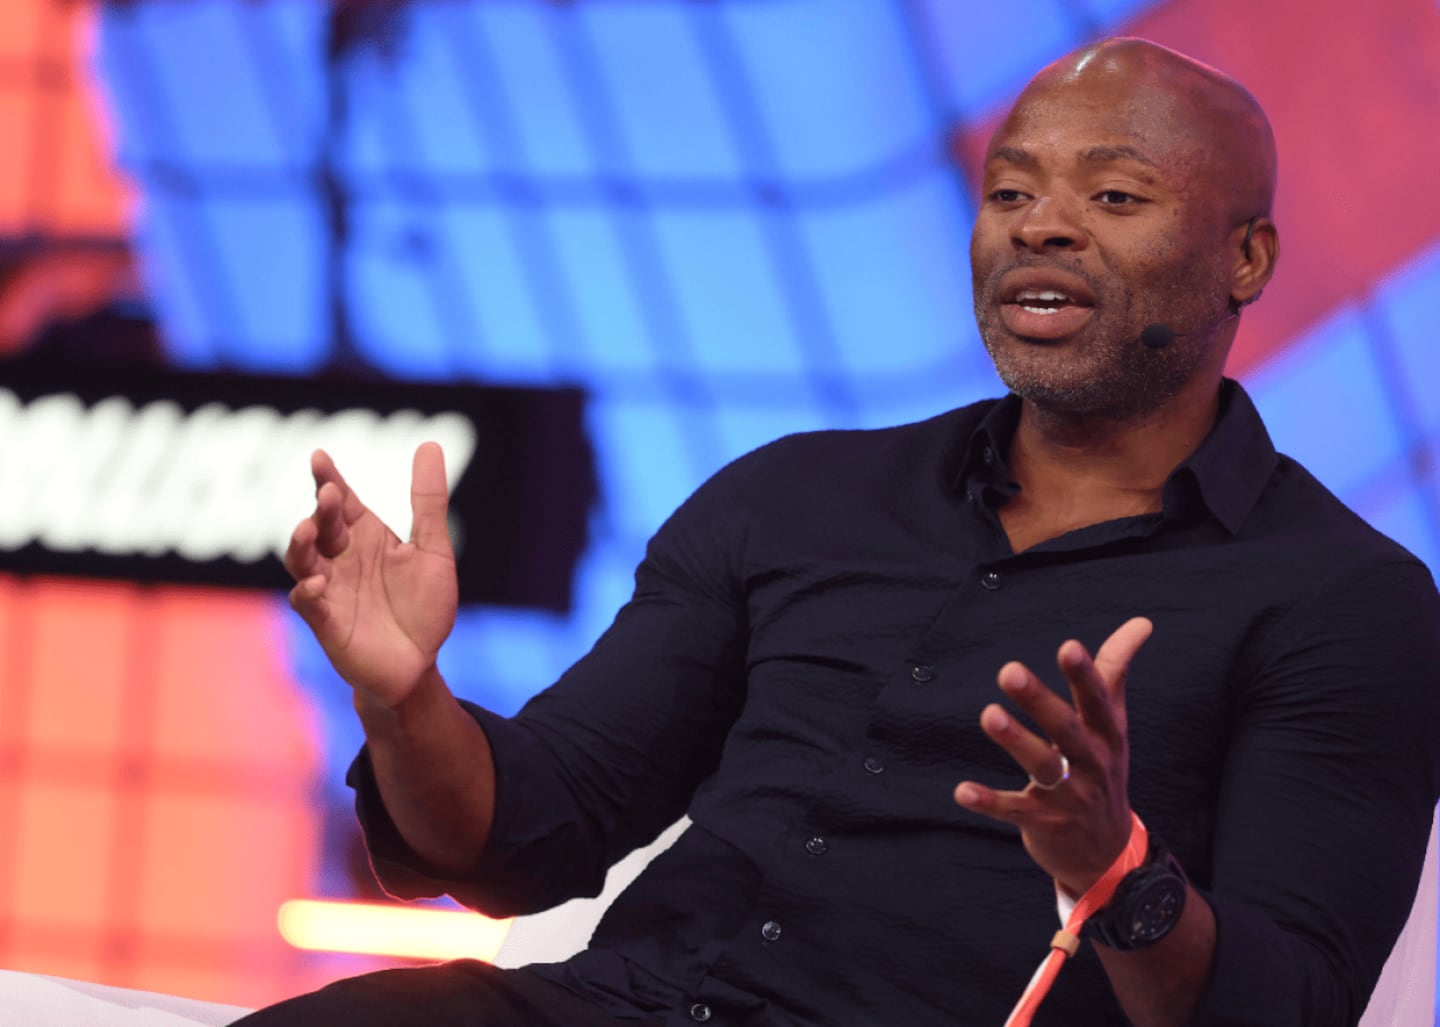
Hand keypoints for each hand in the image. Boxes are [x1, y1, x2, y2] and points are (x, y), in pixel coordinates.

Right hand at [284, 443, 458, 706]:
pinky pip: (308, 604)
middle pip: (322, 525)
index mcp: (365, 537)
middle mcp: (341, 559)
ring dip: (301, 544)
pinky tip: (316, 584)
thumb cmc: (424, 607)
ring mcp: (329, 590)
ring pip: (301, 560)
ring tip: (307, 528)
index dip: (329, 478)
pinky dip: (308, 593)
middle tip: (330, 493)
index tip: (319, 456)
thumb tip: (429, 444)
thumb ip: (428, 501)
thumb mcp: (433, 550)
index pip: (342, 501)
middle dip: (323, 508)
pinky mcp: (326, 623)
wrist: (419, 665)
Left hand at [953, 617, 1152, 895]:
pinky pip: (1014, 811)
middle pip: (1066, 730)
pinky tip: (962, 791)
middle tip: (1009, 670)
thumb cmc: (1103, 772)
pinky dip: (988, 802)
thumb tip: (1141, 622)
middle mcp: (1091, 764)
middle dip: (1039, 701)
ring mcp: (1068, 797)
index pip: (1099, 702)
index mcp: (1107, 736)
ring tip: (989, 714)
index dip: (1086, 675)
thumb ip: (1115, 671)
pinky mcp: (1042, 823)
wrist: (1107, 853)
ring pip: (1042, 767)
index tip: (1069, 646)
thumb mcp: (1114, 724)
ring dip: (1016, 741)